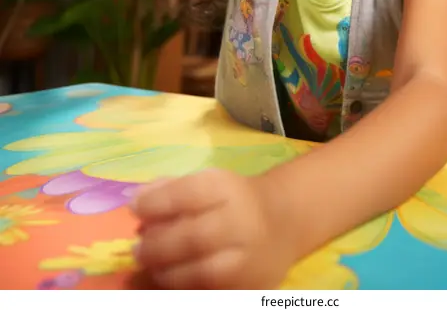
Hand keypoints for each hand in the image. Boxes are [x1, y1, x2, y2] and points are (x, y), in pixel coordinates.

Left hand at [132, 169, 292, 288]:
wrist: (282, 223)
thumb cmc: (233, 200)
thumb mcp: (207, 183)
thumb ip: (170, 189)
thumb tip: (136, 202)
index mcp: (228, 189)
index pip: (190, 193)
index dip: (157, 202)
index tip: (135, 209)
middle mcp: (241, 222)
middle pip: (195, 237)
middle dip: (158, 245)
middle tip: (138, 250)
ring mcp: (248, 259)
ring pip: (203, 274)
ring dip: (168, 273)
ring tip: (153, 267)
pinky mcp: (250, 287)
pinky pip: (211, 293)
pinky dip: (185, 289)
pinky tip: (171, 282)